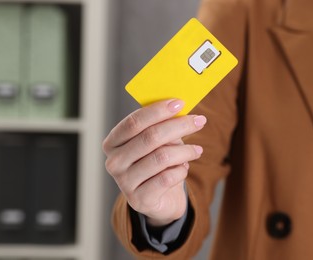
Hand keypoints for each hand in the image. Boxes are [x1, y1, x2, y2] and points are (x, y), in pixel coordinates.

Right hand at [103, 99, 205, 226]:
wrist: (159, 199)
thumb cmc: (156, 162)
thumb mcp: (158, 142)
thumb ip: (163, 125)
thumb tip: (180, 107)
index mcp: (113, 142)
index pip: (134, 122)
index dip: (158, 111)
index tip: (180, 103)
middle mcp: (114, 162)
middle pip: (150, 137)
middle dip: (178, 126)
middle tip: (199, 121)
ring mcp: (124, 183)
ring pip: (162, 157)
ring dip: (185, 151)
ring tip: (196, 150)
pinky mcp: (140, 199)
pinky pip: (168, 178)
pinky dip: (181, 170)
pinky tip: (184, 168)